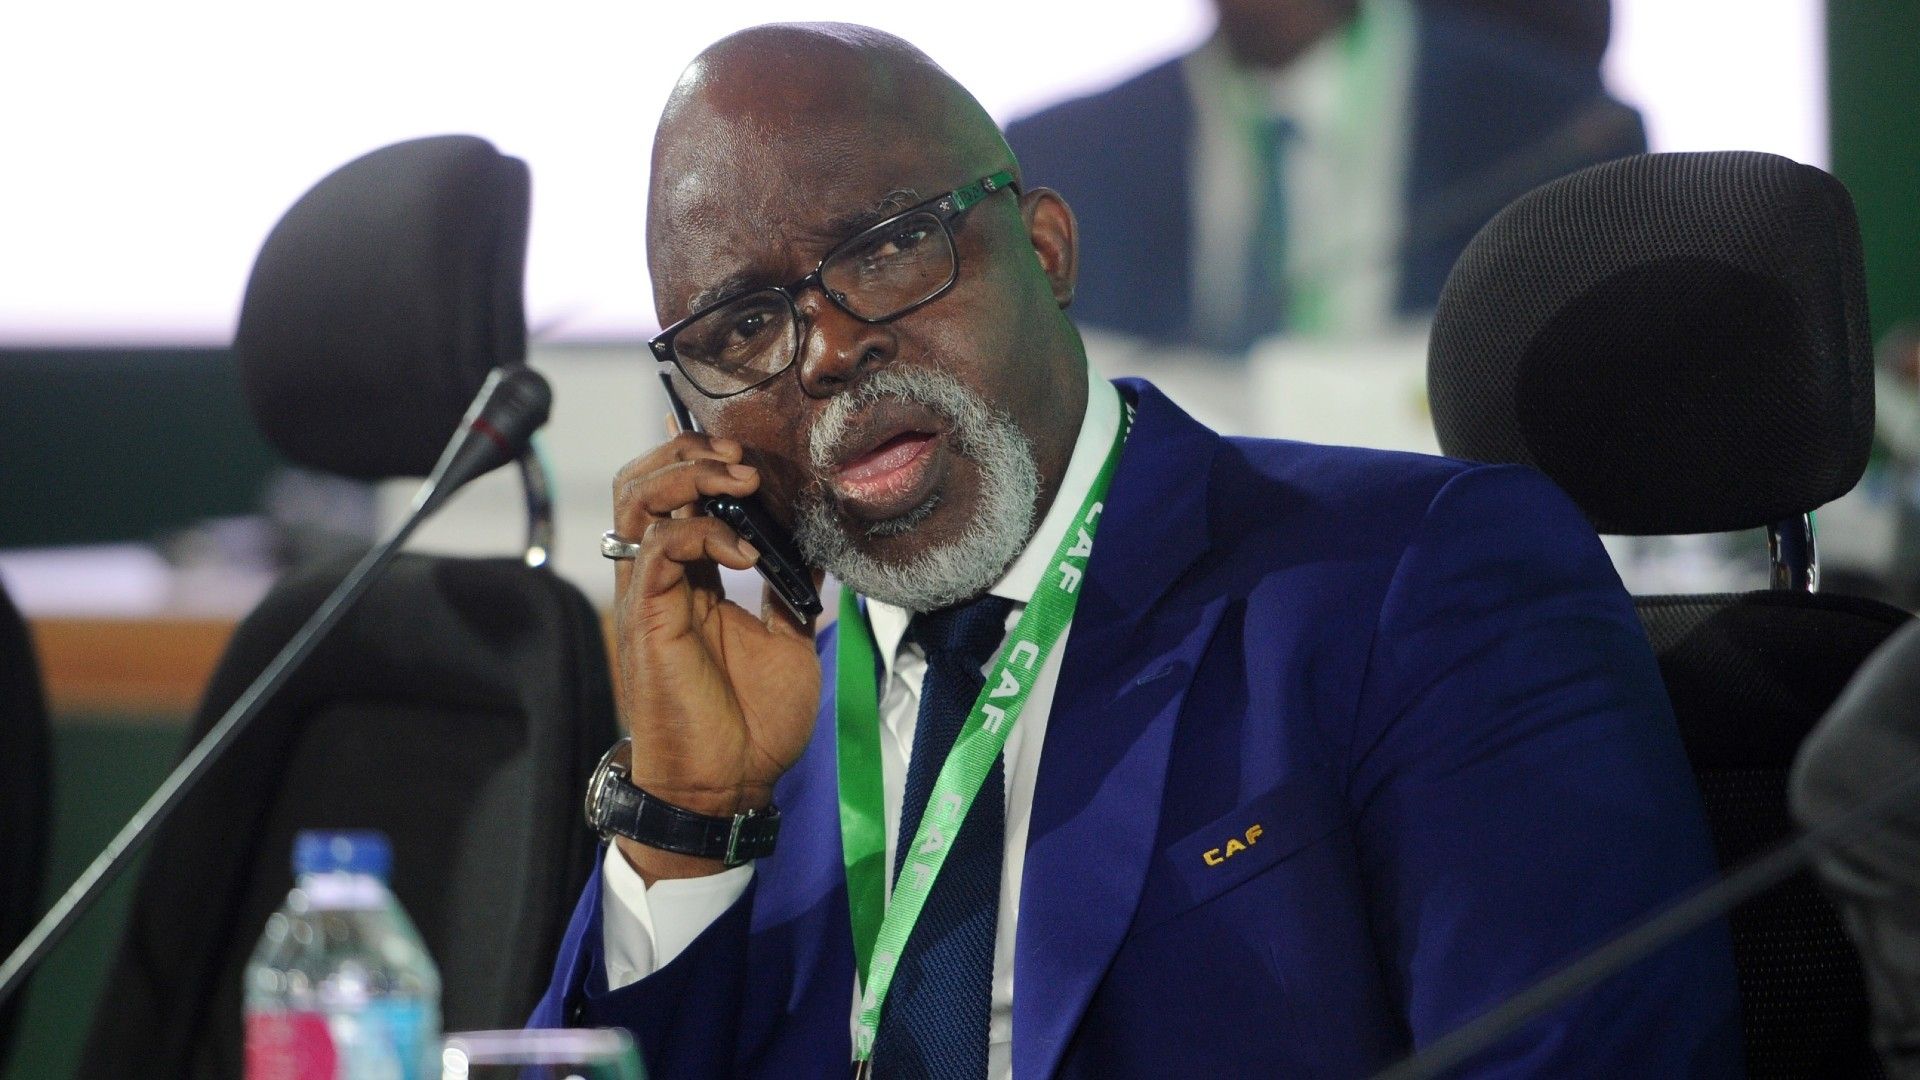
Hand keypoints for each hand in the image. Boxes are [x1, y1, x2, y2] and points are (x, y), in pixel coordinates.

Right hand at [608, 431, 822, 881]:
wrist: (729, 784)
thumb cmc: (754, 722)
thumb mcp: (789, 637)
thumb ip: (791, 585)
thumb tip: (815, 542)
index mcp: (691, 577)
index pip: (675, 495)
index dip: (699, 457)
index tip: (744, 441)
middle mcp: (661, 578)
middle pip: (640, 483)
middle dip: (688, 452)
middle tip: (742, 455)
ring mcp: (649, 595)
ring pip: (636, 502)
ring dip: (688, 476)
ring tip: (741, 480)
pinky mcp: (647, 618)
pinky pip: (659, 550)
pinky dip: (703, 533)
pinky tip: (748, 550)